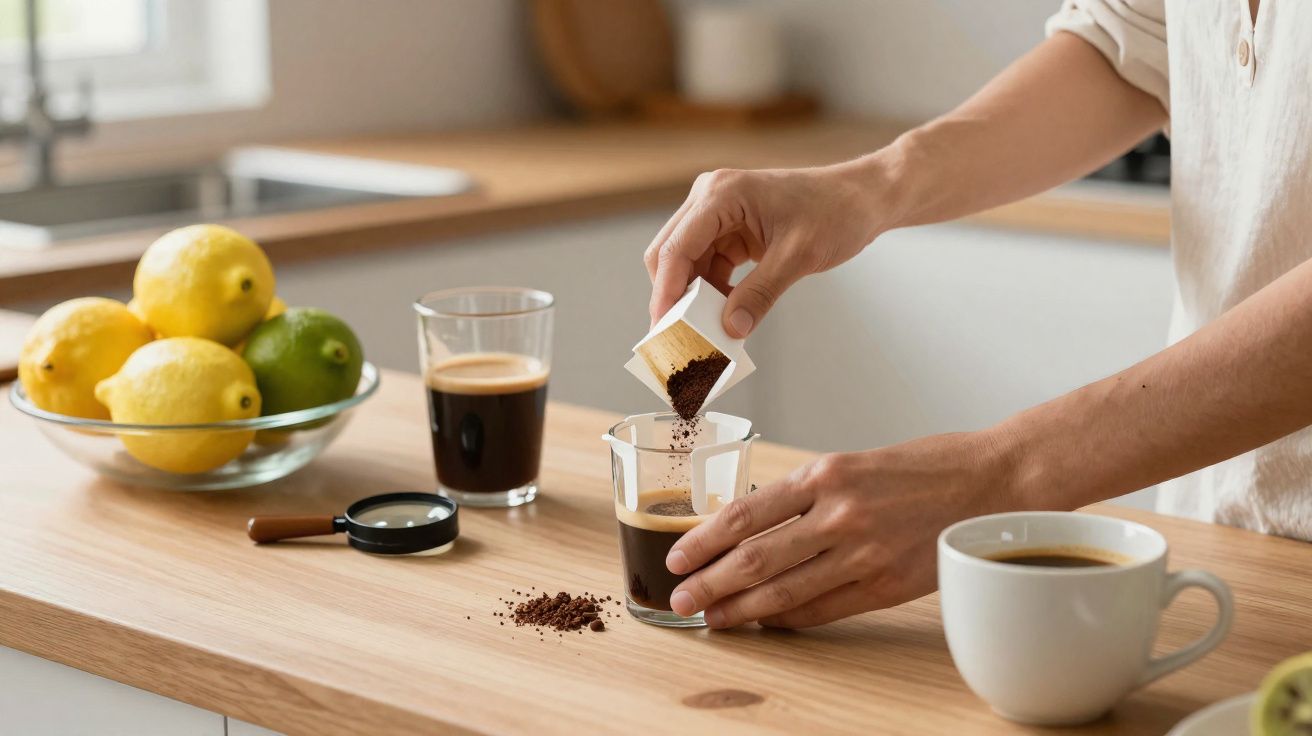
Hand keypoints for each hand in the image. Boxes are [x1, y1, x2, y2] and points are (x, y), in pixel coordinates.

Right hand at [644, 161, 893, 336]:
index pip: (676, 248)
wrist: (863, 198)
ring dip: (693, 298)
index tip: (663, 329)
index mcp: (721, 193)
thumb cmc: (836, 212)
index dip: (666, 291)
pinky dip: (711, 292)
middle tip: (676, 339)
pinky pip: (708, 265)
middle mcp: (711, 198)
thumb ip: (760, 293)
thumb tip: (730, 329)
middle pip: (670, 254)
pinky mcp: (730, 229)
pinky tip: (721, 317)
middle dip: (672, 297)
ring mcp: (718, 213)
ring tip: (702, 333)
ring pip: (687, 263)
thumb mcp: (798, 256)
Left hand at [665, 429, 1025, 627]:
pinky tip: (765, 622)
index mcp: (826, 474)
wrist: (994, 481)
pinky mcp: (887, 585)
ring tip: (712, 618)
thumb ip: (807, 492)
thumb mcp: (855, 462)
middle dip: (711, 582)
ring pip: (785, 590)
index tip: (678, 556)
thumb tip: (755, 524)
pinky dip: (788, 618)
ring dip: (741, 608)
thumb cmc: (924, 466)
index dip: (705, 541)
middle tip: (681, 597)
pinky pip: (824, 609)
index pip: (746, 514)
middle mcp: (840, 513)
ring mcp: (865, 553)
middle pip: (757, 558)